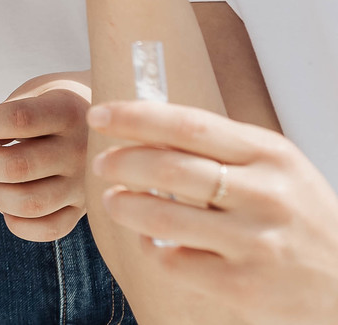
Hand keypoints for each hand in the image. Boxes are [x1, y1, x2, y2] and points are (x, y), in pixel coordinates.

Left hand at [0, 73, 91, 240]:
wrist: (109, 121)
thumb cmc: (53, 103)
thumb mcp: (31, 94)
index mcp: (66, 110)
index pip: (15, 119)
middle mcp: (80, 149)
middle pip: (16, 166)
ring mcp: (84, 184)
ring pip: (28, 202)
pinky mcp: (85, 210)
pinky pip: (48, 229)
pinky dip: (16, 221)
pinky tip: (7, 203)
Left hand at [90, 101, 337, 322]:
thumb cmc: (301, 219)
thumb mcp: (276, 170)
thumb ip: (221, 149)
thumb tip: (145, 130)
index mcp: (271, 155)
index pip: (188, 125)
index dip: (134, 117)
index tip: (99, 114)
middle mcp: (266, 195)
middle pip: (168, 167)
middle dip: (120, 162)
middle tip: (101, 164)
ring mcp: (256, 242)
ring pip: (162, 216)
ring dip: (124, 205)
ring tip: (114, 201)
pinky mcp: (244, 285)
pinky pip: (175, 260)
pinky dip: (153, 248)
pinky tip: (154, 242)